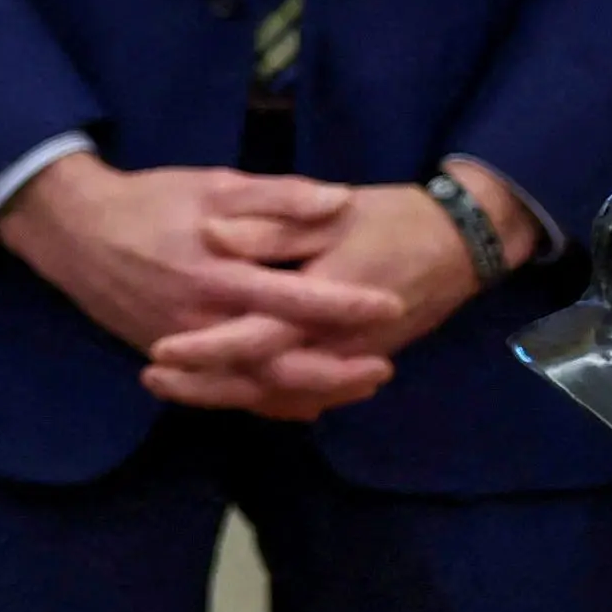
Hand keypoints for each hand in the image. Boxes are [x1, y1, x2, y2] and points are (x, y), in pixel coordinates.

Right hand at [0, 156, 410, 416]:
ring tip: (356, 387)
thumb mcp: (213, 186)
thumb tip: (339, 200)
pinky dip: (266, 401)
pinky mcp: (166, 357)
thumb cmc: (149, 202)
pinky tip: (303, 402)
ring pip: (253, 386)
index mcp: (217, 273)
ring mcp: (182, 346)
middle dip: (334, 372)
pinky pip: (224, 391)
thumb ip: (278, 197)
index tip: (392, 303)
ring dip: (308, 391)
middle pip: (277, 362)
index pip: (294, 297)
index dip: (346, 304)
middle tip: (383, 368)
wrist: (73, 231)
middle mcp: (200, 320)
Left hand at [131, 163, 522, 418]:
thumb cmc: (393, 219)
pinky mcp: (356, 363)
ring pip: (281, 394)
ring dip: (226, 394)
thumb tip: (214, 236)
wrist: (461, 244)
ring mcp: (349, 359)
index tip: (159, 349)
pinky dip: (267, 399)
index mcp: (326, 300)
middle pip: (262, 380)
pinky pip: (306, 393)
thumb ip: (273, 228)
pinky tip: (227, 392)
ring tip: (170, 386)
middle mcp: (338, 341)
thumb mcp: (333, 213)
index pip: (257, 338)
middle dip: (205, 385)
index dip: (207, 349)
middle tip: (150, 376)